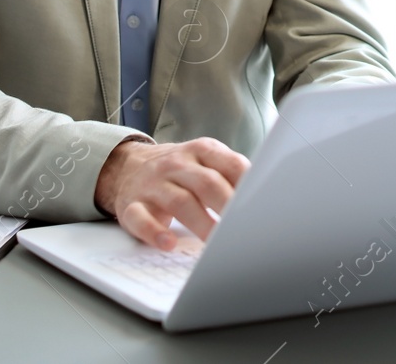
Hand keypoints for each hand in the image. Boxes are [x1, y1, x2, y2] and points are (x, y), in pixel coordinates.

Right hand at [93, 137, 249, 249]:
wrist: (127, 166)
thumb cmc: (179, 171)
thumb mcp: (205, 161)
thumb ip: (231, 175)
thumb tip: (268, 198)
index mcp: (201, 150)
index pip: (231, 165)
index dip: (249, 186)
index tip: (263, 206)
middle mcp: (177, 164)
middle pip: (207, 184)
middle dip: (229, 207)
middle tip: (245, 230)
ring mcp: (153, 184)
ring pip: (179, 203)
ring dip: (201, 224)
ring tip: (217, 245)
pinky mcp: (131, 206)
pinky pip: (140, 219)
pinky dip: (154, 233)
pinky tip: (168, 244)